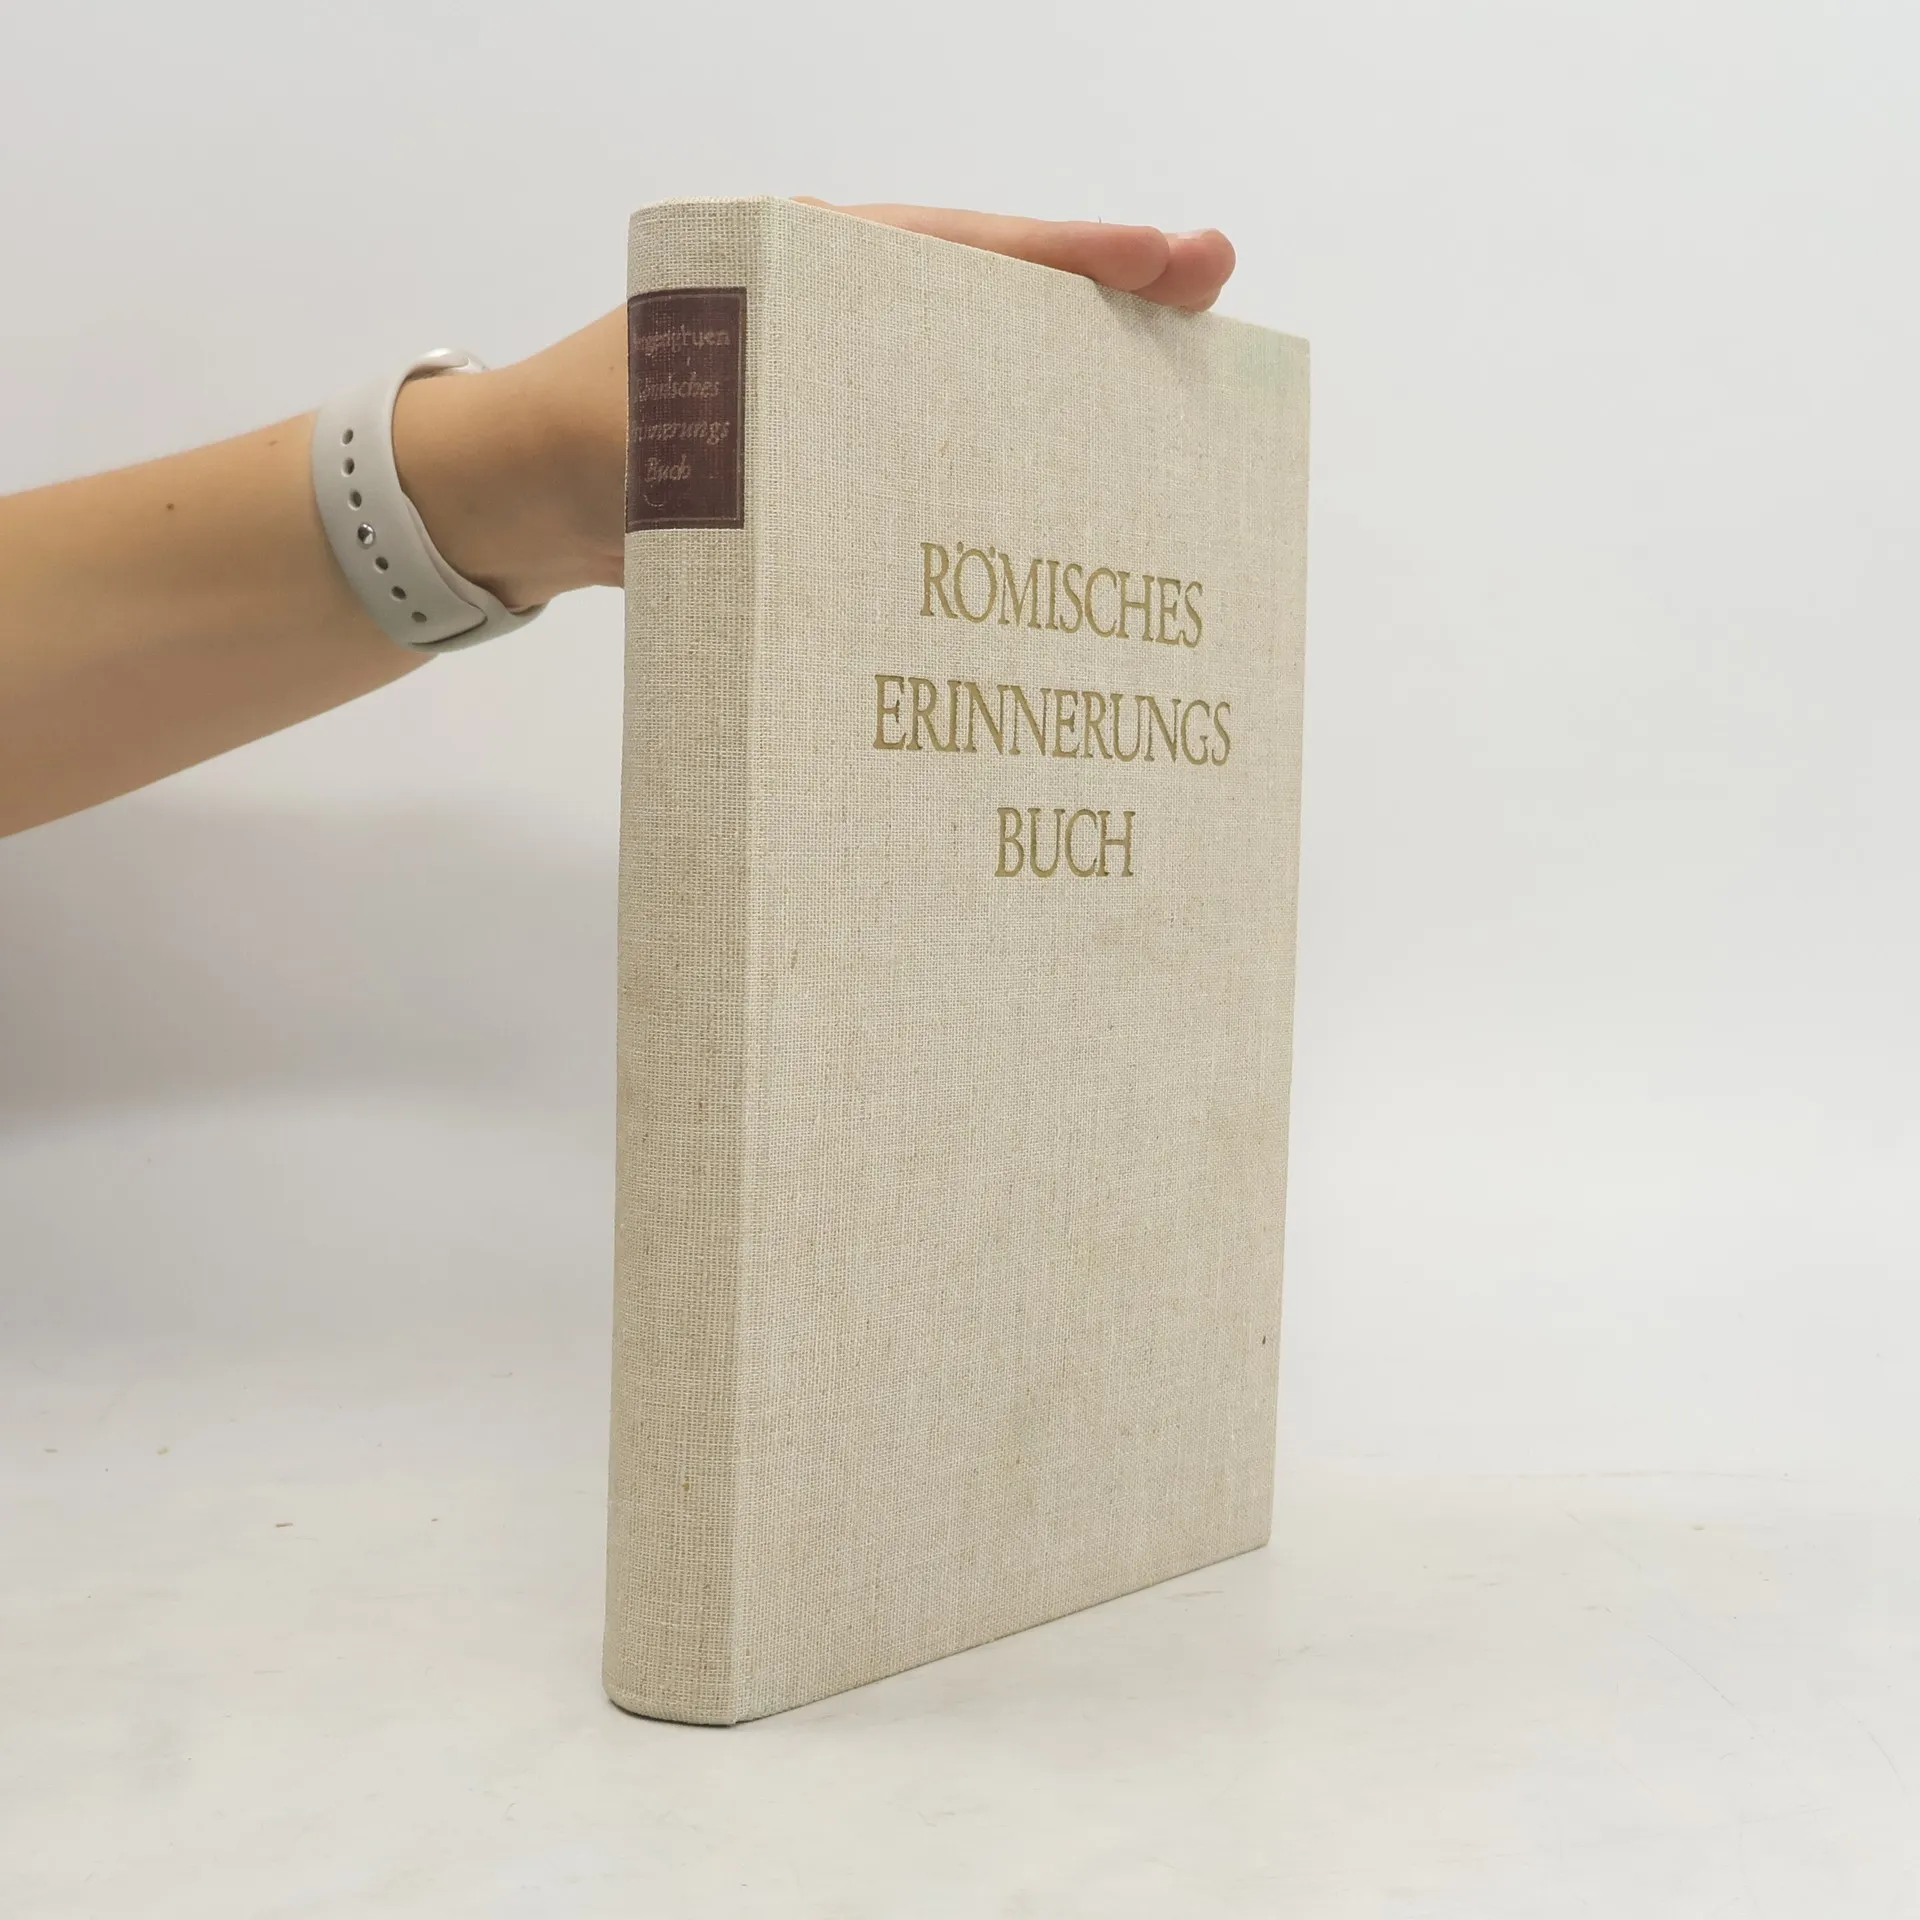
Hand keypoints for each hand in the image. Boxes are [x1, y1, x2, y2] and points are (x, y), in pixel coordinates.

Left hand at [398, 203, 1236, 609]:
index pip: (960, 250)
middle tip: (1211, 291)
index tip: (1168, 257)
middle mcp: (842, 316)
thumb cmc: (584, 436)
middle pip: (996, 300)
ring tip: (1176, 403)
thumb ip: (753, 427)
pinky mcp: (840, 455)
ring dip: (1071, 390)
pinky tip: (1074, 506)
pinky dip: (1008, 468)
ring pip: (982, 374)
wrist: (521, 502)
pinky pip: (942, 449)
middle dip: (1100, 301)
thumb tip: (856, 465)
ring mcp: (847, 386)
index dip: (1068, 255)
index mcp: (808, 270)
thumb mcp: (665, 424)